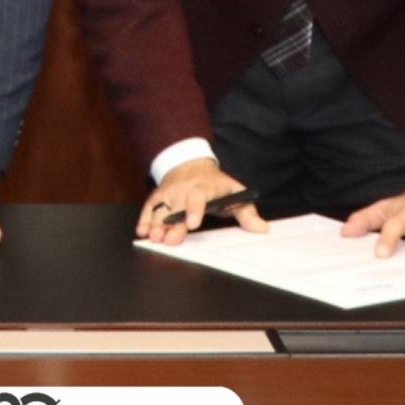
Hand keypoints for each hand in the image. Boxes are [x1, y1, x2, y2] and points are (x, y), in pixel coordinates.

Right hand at [137, 158, 263, 246]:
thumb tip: (262, 228)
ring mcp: (170, 192)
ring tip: (153, 237)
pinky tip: (142, 231)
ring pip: (161, 208)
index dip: (194, 209)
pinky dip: (144, 218)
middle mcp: (185, 188)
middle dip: (171, 223)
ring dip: (155, 223)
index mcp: (205, 186)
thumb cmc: (217, 185)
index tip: (192, 223)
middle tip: (167, 239)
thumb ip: (247, 212)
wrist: (192, 165)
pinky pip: (149, 207)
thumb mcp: (235, 193)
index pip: (198, 196)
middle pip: (177, 206)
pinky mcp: (158, 196)